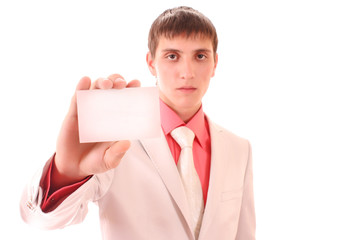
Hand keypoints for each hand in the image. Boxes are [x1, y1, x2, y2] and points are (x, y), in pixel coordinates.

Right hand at [52, 74, 140, 189]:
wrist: (73, 167)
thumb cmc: (96, 161)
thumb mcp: (109, 160)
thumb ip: (117, 153)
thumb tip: (127, 143)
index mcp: (117, 119)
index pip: (126, 99)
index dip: (132, 89)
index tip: (136, 83)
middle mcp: (104, 111)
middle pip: (111, 89)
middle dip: (117, 81)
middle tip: (121, 84)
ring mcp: (89, 110)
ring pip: (95, 89)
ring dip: (101, 82)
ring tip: (106, 84)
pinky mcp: (74, 113)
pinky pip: (77, 98)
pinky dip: (81, 88)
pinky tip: (85, 81)